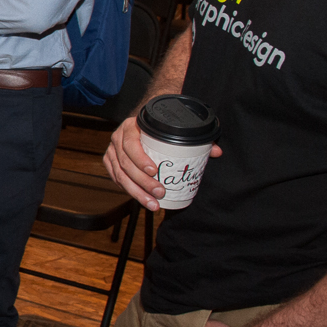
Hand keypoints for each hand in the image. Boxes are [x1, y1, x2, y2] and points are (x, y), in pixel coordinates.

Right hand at [103, 113, 223, 211]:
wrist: (142, 122)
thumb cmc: (157, 127)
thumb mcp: (172, 128)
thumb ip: (194, 139)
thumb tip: (216, 152)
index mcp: (131, 127)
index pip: (130, 143)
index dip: (140, 159)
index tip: (154, 171)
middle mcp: (117, 139)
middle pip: (126, 164)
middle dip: (143, 182)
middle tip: (160, 193)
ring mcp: (112, 151)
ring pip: (120, 175)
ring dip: (136, 192)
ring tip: (153, 203)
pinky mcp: (110, 162)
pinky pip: (116, 178)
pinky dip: (128, 190)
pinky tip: (141, 198)